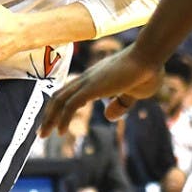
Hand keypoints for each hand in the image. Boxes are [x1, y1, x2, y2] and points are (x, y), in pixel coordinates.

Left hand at [39, 44, 161, 136]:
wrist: (149, 57)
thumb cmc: (146, 71)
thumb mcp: (133, 93)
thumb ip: (121, 103)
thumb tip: (108, 116)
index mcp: (96, 78)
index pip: (70, 90)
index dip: (60, 106)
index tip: (55, 120)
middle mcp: (88, 78)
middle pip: (59, 95)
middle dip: (49, 114)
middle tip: (42, 131)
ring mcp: (89, 81)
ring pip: (60, 99)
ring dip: (50, 118)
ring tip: (43, 134)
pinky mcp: (92, 87)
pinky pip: (71, 105)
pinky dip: (63, 118)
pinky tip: (61, 131)